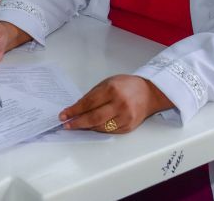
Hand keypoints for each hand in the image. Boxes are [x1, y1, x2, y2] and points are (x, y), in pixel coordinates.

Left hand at [58, 75, 173, 133]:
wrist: (149, 93)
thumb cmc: (126, 86)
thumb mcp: (108, 83)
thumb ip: (93, 95)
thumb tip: (77, 108)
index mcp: (112, 90)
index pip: (88, 103)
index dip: (74, 111)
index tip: (64, 115)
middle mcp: (120, 104)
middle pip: (93, 118)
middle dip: (77, 122)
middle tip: (66, 125)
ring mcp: (125, 117)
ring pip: (101, 127)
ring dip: (86, 127)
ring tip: (77, 125)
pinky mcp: (129, 126)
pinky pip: (110, 131)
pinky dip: (99, 129)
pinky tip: (92, 126)